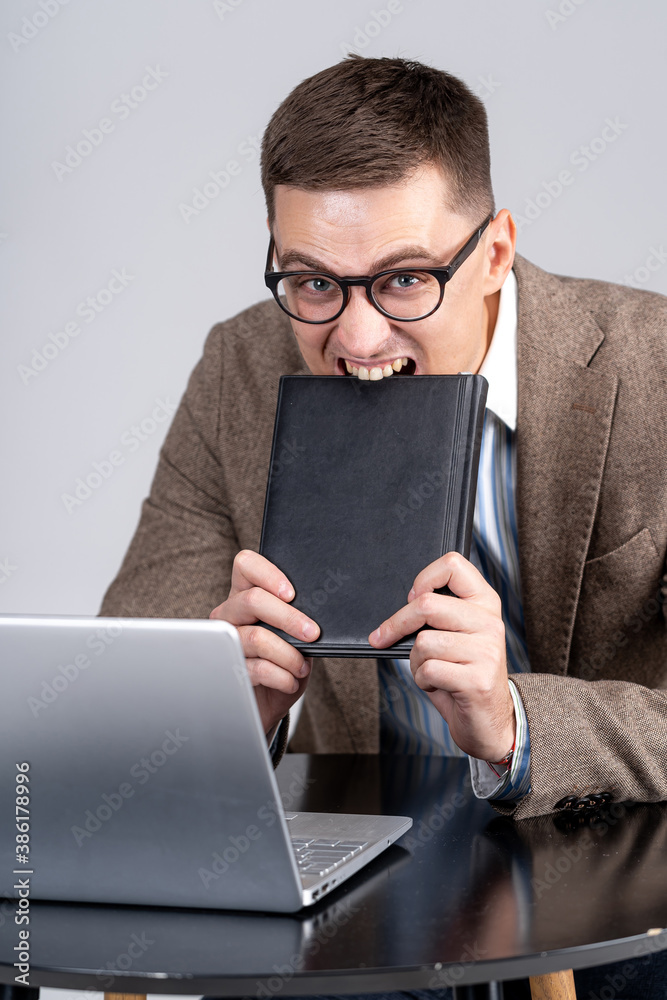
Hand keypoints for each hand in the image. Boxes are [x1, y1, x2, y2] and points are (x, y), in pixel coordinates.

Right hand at [209, 550, 319, 735]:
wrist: (268, 700)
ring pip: (257, 637)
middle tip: (311, 633)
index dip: (268, 574)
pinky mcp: (229, 669)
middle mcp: (230, 613)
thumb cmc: (282, 660)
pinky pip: (258, 668)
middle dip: (289, 617)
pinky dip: (282, 676)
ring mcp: (226, 641)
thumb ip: (298, 619)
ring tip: (302, 666)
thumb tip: (317, 615)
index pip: (246, 565)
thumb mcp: (294, 635)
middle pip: (252, 600)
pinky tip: (290, 680)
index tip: (292, 593)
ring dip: (289, 654)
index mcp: (245, 595)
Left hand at [368, 551, 514, 761]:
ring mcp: (487, 651)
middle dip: (396, 624)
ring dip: (416, 661)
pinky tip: (439, 685)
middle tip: (383, 637)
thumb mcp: (457, 635)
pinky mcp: (477, 679)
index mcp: (485, 603)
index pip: (453, 565)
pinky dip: (422, 680)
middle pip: (426, 605)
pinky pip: (428, 669)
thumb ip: (439, 614)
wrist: (490, 720)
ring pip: (423, 641)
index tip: (411, 598)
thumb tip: (402, 605)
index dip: (424, 579)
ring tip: (432, 670)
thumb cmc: (464, 674)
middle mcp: (490, 622)